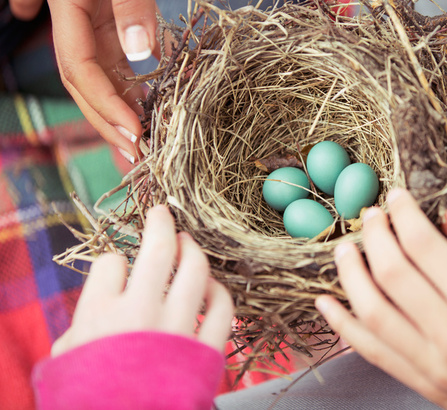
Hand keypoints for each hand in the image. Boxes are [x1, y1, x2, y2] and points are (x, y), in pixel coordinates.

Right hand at [42, 0, 166, 160]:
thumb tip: (141, 54)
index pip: (79, 64)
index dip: (105, 103)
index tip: (135, 134)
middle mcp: (71, 6)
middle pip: (83, 76)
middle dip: (107, 120)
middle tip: (138, 161)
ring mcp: (87, 8)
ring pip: (96, 69)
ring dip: (115, 109)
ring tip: (139, 147)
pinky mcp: (106, 6)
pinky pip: (110, 52)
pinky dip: (125, 82)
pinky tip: (138, 108)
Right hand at [52, 205, 233, 355]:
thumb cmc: (88, 401)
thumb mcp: (67, 365)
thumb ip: (79, 332)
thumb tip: (94, 311)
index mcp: (100, 314)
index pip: (112, 261)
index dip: (116, 259)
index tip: (120, 265)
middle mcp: (141, 312)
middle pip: (158, 249)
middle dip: (160, 222)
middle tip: (162, 211)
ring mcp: (178, 328)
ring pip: (195, 269)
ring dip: (194, 249)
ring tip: (189, 242)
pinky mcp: (206, 349)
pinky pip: (224, 308)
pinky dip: (221, 292)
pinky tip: (214, 286)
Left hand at [316, 189, 446, 409]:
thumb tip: (442, 217)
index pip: (423, 245)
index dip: (403, 214)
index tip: (394, 196)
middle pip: (391, 272)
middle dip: (374, 235)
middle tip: (369, 215)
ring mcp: (430, 361)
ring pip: (371, 311)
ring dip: (350, 274)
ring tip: (344, 249)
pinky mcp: (419, 381)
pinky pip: (369, 351)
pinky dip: (341, 326)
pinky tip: (324, 302)